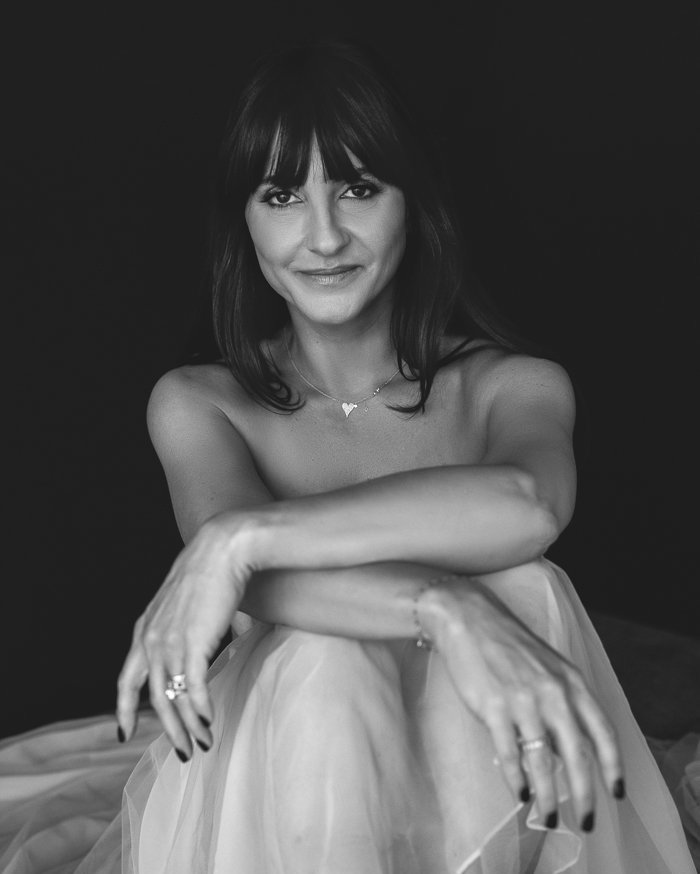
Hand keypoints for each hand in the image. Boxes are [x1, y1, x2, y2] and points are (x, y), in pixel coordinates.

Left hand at [116, 512, 258, 756]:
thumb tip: (221, 642)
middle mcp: (151, 640)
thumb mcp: (187, 604)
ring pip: (174, 698)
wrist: (222, 549)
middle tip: (183, 752)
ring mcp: (170, 642)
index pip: (125, 680)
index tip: (125, 733)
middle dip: (168, 729)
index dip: (123, 709)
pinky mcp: (194, 642)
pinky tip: (210, 722)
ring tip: (202, 745)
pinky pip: (194, 687)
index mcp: (144, 631)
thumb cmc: (211, 570)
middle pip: (152, 698)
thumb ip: (193, 629)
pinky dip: (201, 709)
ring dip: (189, 726)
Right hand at [420, 575, 624, 832]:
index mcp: (571, 681)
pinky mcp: (493, 708)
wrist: (469, 618)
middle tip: (585, 822)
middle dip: (584, 795)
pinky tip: (521, 794)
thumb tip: (566, 747)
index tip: (617, 792)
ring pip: (542, 762)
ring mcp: (523, 701)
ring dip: (548, 797)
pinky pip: (509, 754)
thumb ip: (563, 701)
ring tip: (548, 818)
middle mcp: (553, 693)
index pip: (602, 731)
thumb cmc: (508, 644)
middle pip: (577, 755)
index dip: (613, 766)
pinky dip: (516, 780)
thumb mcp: (548, 666)